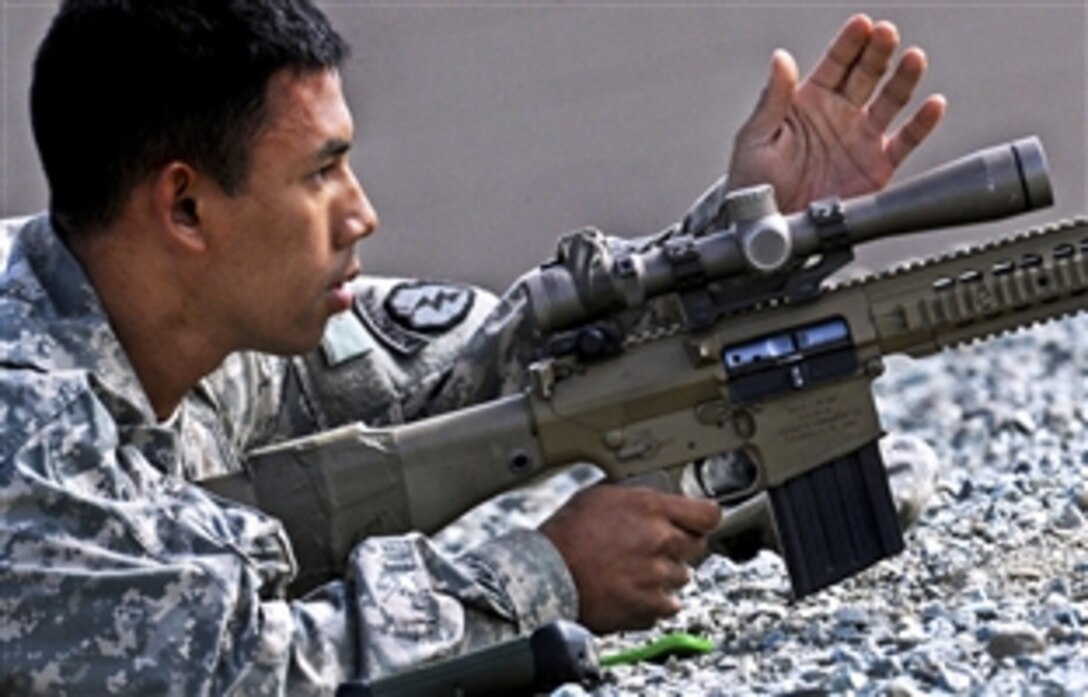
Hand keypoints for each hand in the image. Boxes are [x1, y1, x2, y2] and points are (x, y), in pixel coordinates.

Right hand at [539, 484, 720, 633]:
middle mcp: (661, 539)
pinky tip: (631, 591)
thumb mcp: (602, 495)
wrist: (546, 574)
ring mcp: (657, 575)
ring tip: (634, 571)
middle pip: (698, 546)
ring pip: (682, 576)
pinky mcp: (650, 605)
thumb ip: (640, 499)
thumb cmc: (566, 534)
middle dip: (678, 547)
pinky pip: (669, 604)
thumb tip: (658, 500)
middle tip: (652, 549)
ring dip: (665, 575)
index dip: (703, 519)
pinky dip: (654, 601)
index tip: (698, 524)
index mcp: (651, 507)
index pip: (708, 514)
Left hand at [728, 14, 946, 212]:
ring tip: (914, 58)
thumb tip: (781, 58)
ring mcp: (861, 138)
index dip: (849, 43)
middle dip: (878, 51)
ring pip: (891, 100)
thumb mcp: (755, 139)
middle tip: (887, 34)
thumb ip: (772, 99)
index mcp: (808, 103)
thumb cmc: (754, 186)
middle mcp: (839, 115)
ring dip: (904, 78)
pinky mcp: (878, 166)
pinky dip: (922, 124)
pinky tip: (933, 105)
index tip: (862, 24)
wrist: (770, 228)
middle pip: (866, 74)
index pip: (834, 64)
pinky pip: (906, 141)